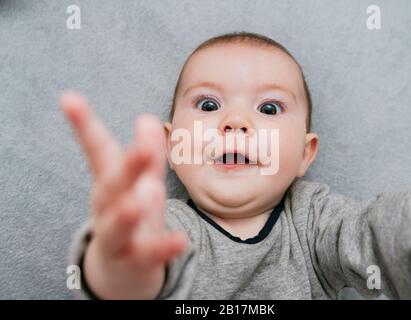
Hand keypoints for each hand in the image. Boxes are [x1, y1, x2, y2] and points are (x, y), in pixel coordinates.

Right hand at [60, 91, 187, 298]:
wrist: (123, 268)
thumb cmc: (132, 215)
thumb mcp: (141, 182)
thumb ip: (146, 154)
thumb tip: (147, 118)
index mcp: (111, 183)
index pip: (98, 151)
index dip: (84, 125)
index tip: (68, 98)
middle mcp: (108, 208)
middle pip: (112, 187)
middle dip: (128, 167)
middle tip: (144, 149)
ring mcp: (119, 237)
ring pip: (116, 227)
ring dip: (124, 215)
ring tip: (136, 204)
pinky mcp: (135, 261)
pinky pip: (148, 255)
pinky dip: (163, 248)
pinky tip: (180, 241)